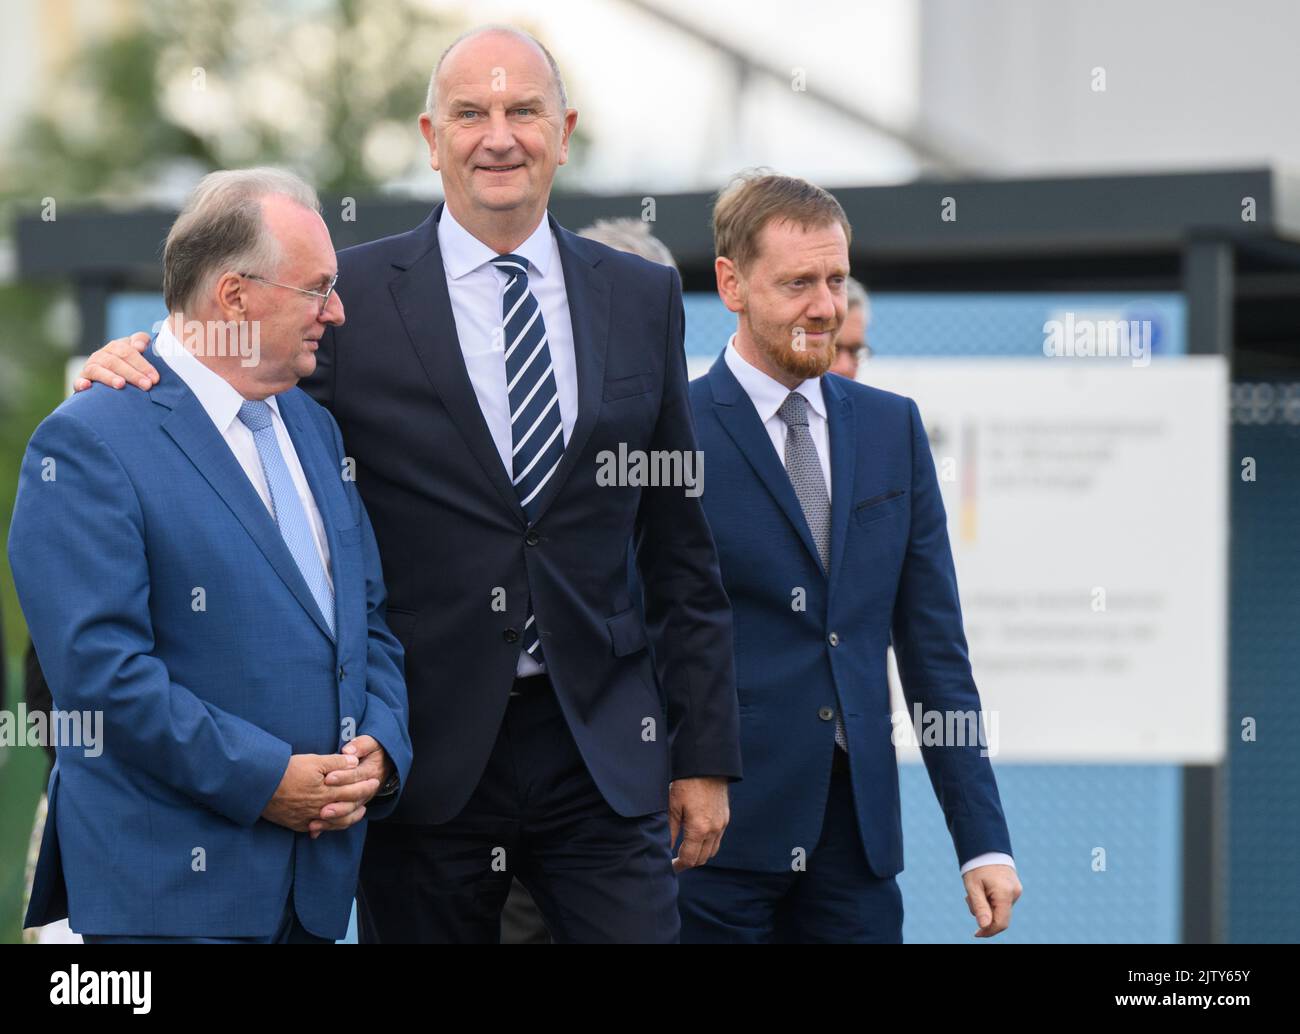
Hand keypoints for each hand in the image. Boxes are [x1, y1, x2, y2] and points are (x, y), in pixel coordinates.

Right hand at [74, 332, 157, 391]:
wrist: (111, 379)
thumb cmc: (131, 365)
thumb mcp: (139, 352)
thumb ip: (141, 342)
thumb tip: (139, 346)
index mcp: (116, 347)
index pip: (128, 351)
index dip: (142, 364)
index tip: (155, 378)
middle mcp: (102, 355)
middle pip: (115, 361)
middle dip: (132, 373)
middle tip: (146, 385)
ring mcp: (90, 367)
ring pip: (98, 370)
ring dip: (109, 377)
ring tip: (121, 384)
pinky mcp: (81, 380)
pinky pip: (78, 381)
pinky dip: (81, 383)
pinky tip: (87, 386)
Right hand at [261, 753, 378, 834]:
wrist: (260, 786)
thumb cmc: (287, 770)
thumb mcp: (313, 761)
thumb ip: (336, 763)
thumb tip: (355, 762)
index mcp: (327, 792)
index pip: (353, 792)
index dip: (366, 787)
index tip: (375, 781)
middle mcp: (320, 808)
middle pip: (348, 808)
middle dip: (362, 800)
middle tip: (371, 794)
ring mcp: (309, 818)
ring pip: (336, 822)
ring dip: (350, 817)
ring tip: (359, 811)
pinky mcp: (298, 824)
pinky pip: (319, 828)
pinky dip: (330, 826)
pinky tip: (334, 822)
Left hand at [311, 735, 391, 837]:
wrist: (383, 764)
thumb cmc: (371, 752)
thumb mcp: (370, 744)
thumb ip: (360, 746)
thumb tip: (348, 751)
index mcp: (371, 773)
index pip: (356, 776)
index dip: (342, 777)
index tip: (328, 778)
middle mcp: (367, 790)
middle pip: (352, 800)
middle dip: (337, 805)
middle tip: (323, 808)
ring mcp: (360, 801)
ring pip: (349, 814)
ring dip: (333, 818)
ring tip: (318, 819)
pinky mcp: (352, 808)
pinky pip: (342, 821)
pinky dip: (328, 826)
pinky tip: (314, 830)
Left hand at [668, 776, 728, 872]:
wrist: (707, 765)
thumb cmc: (686, 783)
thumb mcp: (673, 806)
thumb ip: (669, 830)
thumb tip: (664, 847)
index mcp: (699, 829)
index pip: (689, 858)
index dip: (678, 865)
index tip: (669, 866)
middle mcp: (714, 830)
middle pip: (702, 859)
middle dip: (688, 862)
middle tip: (675, 860)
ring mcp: (722, 824)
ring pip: (712, 851)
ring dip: (699, 855)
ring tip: (685, 851)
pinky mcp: (725, 818)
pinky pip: (717, 839)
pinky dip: (707, 844)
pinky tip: (696, 838)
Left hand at [962, 863, 1021, 937]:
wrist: (986, 847)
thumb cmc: (977, 866)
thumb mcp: (973, 887)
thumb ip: (979, 907)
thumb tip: (984, 926)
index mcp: (1005, 893)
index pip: (1001, 923)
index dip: (989, 931)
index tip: (976, 934)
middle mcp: (1014, 893)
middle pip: (1000, 916)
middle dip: (984, 914)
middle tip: (968, 899)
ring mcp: (1016, 891)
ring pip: (1000, 909)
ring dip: (986, 906)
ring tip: (975, 890)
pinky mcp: (1014, 888)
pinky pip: (1002, 901)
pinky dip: (991, 900)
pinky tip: (983, 889)